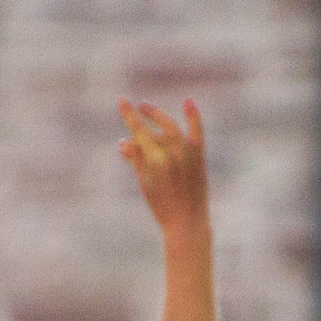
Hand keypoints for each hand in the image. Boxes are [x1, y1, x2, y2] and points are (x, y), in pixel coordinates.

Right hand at [116, 98, 208, 238]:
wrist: (186, 220)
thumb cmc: (160, 204)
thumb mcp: (144, 182)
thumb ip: (135, 159)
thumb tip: (123, 142)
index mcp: (155, 158)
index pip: (138, 130)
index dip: (129, 115)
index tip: (122, 100)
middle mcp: (172, 151)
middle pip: (153, 130)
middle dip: (142, 119)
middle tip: (135, 109)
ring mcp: (188, 151)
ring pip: (169, 131)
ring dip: (157, 124)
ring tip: (147, 117)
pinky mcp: (199, 154)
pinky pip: (196, 130)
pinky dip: (192, 116)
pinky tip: (187, 102)